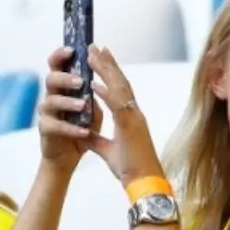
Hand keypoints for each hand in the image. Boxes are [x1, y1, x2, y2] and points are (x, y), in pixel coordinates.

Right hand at [37, 46, 101, 170]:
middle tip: (79, 80)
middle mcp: (52, 97)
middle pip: (51, 79)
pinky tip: (84, 132)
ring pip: (51, 101)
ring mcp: (47, 113)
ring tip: (83, 105)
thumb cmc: (80, 131)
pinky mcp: (46, 131)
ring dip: (68, 102)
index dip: (61, 55)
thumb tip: (104, 79)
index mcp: (63, 88)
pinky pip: (55, 126)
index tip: (72, 49)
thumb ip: (95, 95)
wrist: (68, 158)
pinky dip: (71, 128)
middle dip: (65, 77)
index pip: (58, 65)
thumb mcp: (93, 111)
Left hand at [82, 44, 162, 183]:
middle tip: (95, 46)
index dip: (111, 73)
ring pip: (119, 88)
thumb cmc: (131, 169)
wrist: (145, 183)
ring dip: (105, 70)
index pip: (121, 90)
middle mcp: (134, 113)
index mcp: (131, 118)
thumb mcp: (109, 152)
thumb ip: (98, 141)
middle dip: (107, 63)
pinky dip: (104, 93)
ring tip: (92, 54)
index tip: (101, 58)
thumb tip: (84, 134)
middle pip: (120, 82)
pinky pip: (116, 105)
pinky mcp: (130, 126)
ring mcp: (134, 118)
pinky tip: (92, 82)